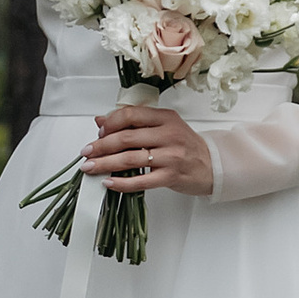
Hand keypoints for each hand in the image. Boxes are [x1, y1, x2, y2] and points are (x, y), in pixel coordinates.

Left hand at [80, 101, 213, 198]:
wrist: (212, 166)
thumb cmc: (185, 146)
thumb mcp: (163, 127)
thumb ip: (134, 122)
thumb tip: (101, 120)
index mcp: (165, 118)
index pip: (131, 114)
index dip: (111, 123)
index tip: (98, 132)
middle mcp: (168, 135)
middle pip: (127, 137)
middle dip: (101, 145)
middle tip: (86, 152)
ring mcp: (171, 156)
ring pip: (131, 158)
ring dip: (105, 163)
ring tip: (90, 167)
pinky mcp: (171, 176)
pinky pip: (142, 181)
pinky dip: (122, 183)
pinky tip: (109, 182)